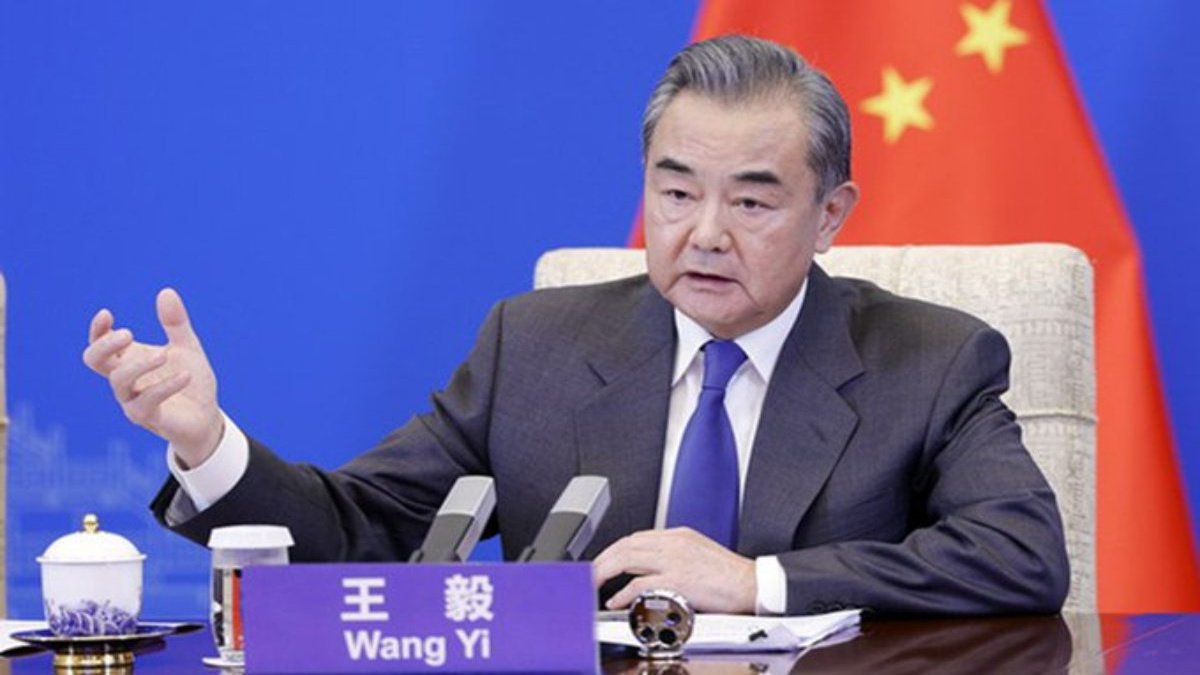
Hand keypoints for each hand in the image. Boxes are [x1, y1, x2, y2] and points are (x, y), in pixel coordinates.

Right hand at [82, 288, 223, 466]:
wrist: (206, 417)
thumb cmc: (191, 381)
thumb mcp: (187, 347)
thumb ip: (176, 323)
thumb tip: (166, 291)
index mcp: (128, 361)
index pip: (98, 345)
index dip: (97, 330)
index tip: (107, 314)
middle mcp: (125, 381)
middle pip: (94, 361)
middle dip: (106, 345)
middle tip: (129, 333)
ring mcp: (133, 401)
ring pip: (119, 381)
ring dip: (139, 365)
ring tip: (164, 355)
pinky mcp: (149, 418)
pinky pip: (147, 402)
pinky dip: (165, 386)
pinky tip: (185, 376)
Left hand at [592, 527, 756, 613]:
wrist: (751, 583)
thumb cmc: (729, 575)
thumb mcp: (699, 553)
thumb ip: (676, 556)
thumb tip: (653, 569)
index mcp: (678, 535)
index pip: (637, 537)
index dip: (615, 549)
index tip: (606, 560)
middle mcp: (673, 543)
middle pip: (625, 544)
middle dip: (603, 558)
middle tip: (591, 572)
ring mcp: (674, 560)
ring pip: (626, 558)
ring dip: (605, 571)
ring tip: (594, 583)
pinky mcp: (677, 579)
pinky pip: (640, 584)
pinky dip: (623, 592)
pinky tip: (616, 600)